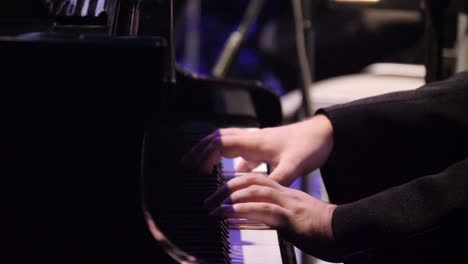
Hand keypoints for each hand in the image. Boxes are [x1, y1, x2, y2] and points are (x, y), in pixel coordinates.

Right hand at [184, 114, 333, 185]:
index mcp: (255, 141)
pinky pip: (242, 151)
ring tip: (202, 167)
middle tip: (187, 165)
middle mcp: (253, 139)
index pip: (221, 142)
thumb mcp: (296, 164)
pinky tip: (234, 172)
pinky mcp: (265, 147)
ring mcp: (258, 142)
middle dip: (200, 150)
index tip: (195, 169)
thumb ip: (279, 178)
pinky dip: (231, 160)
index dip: (204, 154)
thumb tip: (264, 194)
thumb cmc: (311, 145)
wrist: (326, 133)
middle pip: (218, 139)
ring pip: (228, 143)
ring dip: (213, 152)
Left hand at [205, 173, 338, 260]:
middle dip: (226, 190)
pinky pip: (265, 211)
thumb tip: (262, 219)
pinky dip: (244, 213)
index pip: (257, 181)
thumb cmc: (327, 228)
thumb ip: (281, 214)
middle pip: (251, 182)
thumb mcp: (300, 217)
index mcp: (287, 193)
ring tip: (213, 209)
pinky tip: (230, 217)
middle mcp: (286, 195)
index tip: (220, 194)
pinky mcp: (292, 219)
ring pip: (255, 193)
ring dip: (230, 201)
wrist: (350, 230)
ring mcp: (289, 205)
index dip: (236, 184)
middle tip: (209, 202)